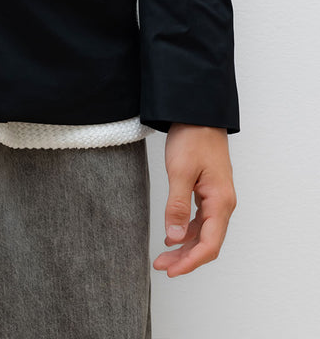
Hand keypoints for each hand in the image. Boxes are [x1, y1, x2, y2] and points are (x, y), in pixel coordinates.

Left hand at [153, 122, 236, 277]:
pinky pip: (200, 219)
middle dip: (185, 258)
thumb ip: (177, 205)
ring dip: (184, 246)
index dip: (191, 262)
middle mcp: (223, 203)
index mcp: (221, 202)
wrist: (198, 113)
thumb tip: (174, 237)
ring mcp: (217, 198)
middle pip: (207, 242)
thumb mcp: (180, 171)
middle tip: (161, 266)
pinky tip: (172, 235)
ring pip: (203, 232)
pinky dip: (186, 230)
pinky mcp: (208, 191)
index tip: (171, 271)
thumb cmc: (192, 138)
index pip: (209, 244)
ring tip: (162, 255)